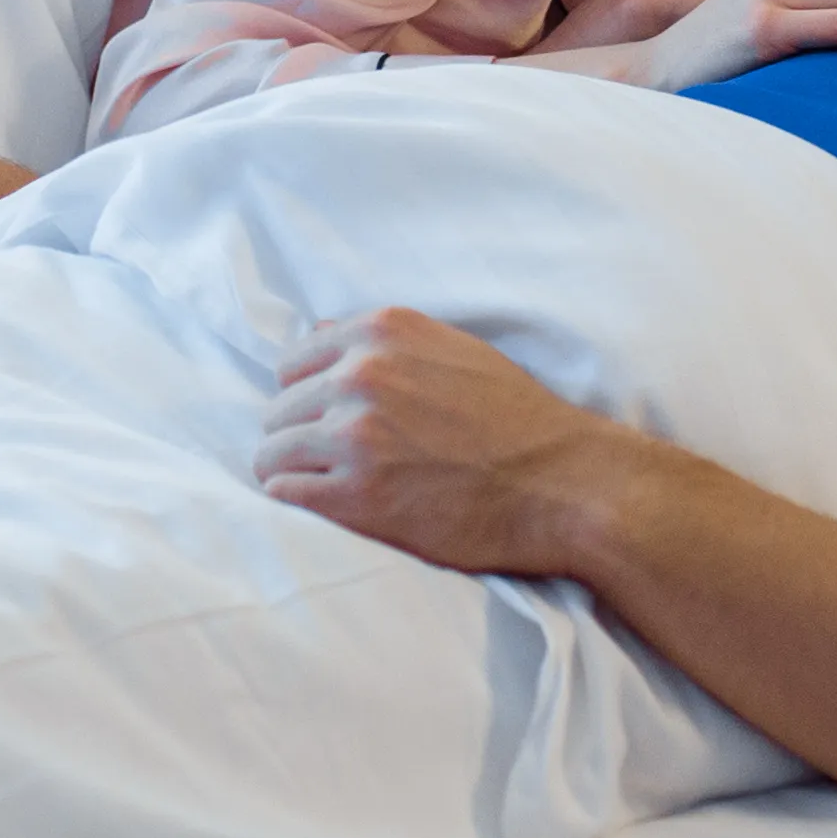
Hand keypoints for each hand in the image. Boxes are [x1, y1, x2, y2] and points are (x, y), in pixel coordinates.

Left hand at [253, 307, 655, 578]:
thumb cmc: (517, 419)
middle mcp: (362, 375)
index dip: (309, 394)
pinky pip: (285, 492)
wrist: (563, 483)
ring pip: (273, 452)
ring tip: (328, 487)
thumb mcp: (454, 350)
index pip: (296, 360)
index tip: (328, 419)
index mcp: (383, 333)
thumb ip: (385, 343)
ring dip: (293, 471)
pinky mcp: (355, 495)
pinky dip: (297, 501)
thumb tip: (321, 331)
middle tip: (333, 461)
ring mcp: (354, 435)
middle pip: (280, 408)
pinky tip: (327, 506)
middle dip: (300, 434)